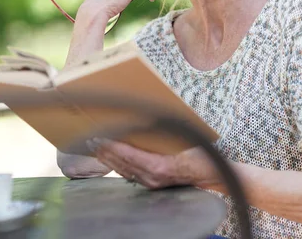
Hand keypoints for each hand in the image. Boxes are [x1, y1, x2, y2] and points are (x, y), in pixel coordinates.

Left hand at [88, 139, 217, 189]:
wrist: (211, 173)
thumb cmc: (200, 154)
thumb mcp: (184, 139)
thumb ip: (166, 131)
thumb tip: (149, 118)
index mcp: (159, 166)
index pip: (128, 155)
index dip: (112, 146)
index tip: (99, 137)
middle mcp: (153, 177)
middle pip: (122, 163)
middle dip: (104, 151)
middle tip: (90, 139)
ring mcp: (152, 182)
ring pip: (124, 170)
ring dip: (108, 158)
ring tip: (95, 147)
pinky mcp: (153, 183)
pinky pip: (131, 174)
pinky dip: (118, 165)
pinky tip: (111, 159)